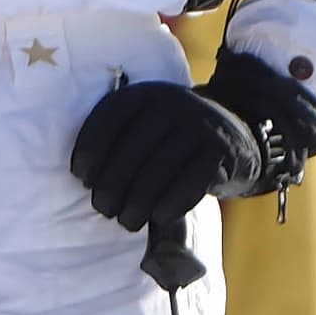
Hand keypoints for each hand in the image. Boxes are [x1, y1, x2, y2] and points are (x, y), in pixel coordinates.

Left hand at [71, 81, 262, 234]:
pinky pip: (191, 181)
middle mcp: (172, 102)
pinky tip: (158, 218)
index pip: (109, 118)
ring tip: (127, 221)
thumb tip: (85, 180)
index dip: (90, 150)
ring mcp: (200, 124)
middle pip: (132, 148)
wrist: (233, 136)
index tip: (83, 179)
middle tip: (104, 209)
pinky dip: (171, 204)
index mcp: (144, 94)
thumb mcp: (144, 125)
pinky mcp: (221, 149)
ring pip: (159, 168)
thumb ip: (117, 140)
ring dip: (138, 202)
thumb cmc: (171, 140)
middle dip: (112, 185)